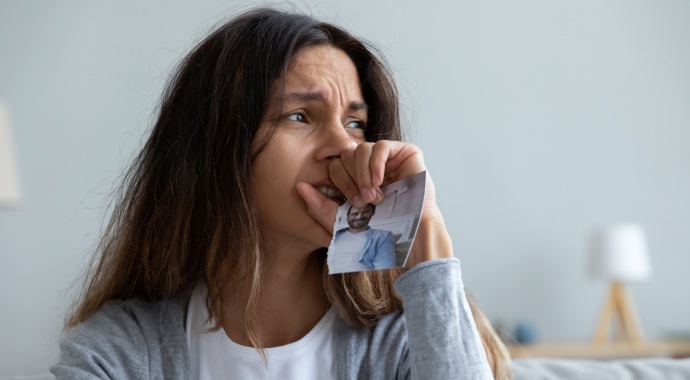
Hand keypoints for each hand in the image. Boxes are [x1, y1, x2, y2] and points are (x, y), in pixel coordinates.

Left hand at [296, 141, 452, 266]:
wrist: (410, 235)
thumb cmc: (380, 230)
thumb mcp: (342, 221)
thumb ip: (318, 206)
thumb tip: (299, 187)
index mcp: (355, 176)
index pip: (335, 166)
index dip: (340, 183)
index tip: (353, 204)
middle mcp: (371, 165)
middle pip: (346, 155)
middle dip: (351, 181)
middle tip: (365, 202)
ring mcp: (389, 158)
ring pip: (361, 149)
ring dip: (364, 175)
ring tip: (374, 196)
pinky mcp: (406, 152)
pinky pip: (381, 146)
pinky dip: (376, 165)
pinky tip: (380, 182)